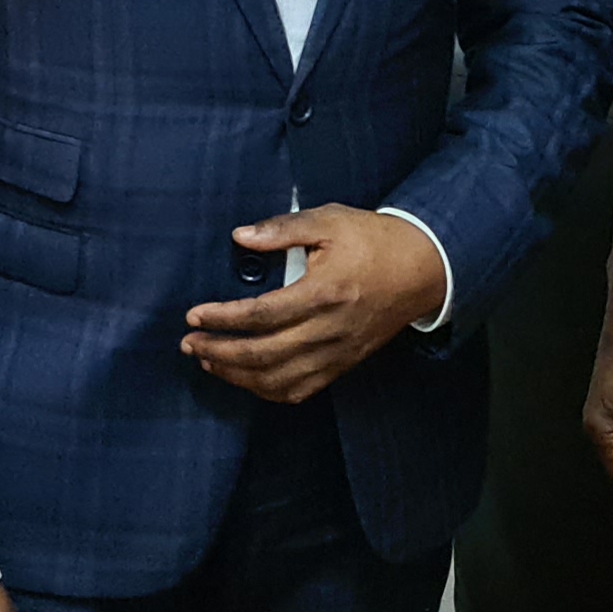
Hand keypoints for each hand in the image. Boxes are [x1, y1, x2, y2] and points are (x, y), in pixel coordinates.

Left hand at [182, 206, 446, 403]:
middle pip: (263, 355)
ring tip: (209, 361)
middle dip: (219, 352)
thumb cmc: (374, 241)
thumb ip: (283, 229)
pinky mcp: (343, 364)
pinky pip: (301, 390)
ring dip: (237, 376)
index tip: (194, 315)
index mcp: (323, 293)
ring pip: (279, 381)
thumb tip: (240, 236)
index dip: (223, 319)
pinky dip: (268, 391)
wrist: (422, 269)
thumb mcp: (330, 220)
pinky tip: (246, 379)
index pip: (261, 315)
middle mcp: (329, 330)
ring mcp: (337, 353)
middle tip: (189, 342)